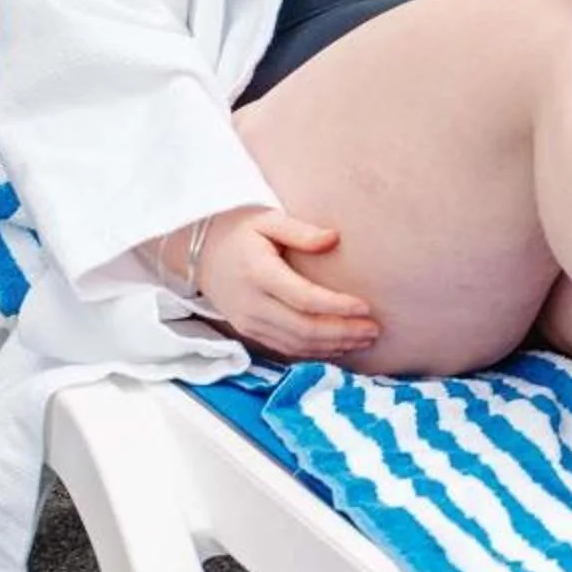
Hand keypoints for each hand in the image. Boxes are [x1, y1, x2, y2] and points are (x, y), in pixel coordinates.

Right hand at [182, 206, 382, 361]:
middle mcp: (252, 304)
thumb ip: (301, 230)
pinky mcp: (249, 331)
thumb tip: (333, 238)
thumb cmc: (239, 231)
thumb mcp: (267, 219)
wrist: (198, 253)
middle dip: (342, 333)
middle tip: (374, 329)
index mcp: (258, 273)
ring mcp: (248, 322)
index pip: (304, 298)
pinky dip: (314, 352)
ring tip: (364, 339)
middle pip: (303, 329)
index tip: (365, 307)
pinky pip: (285, 349)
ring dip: (333, 346)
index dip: (336, 307)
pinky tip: (339, 347)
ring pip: (296, 345)